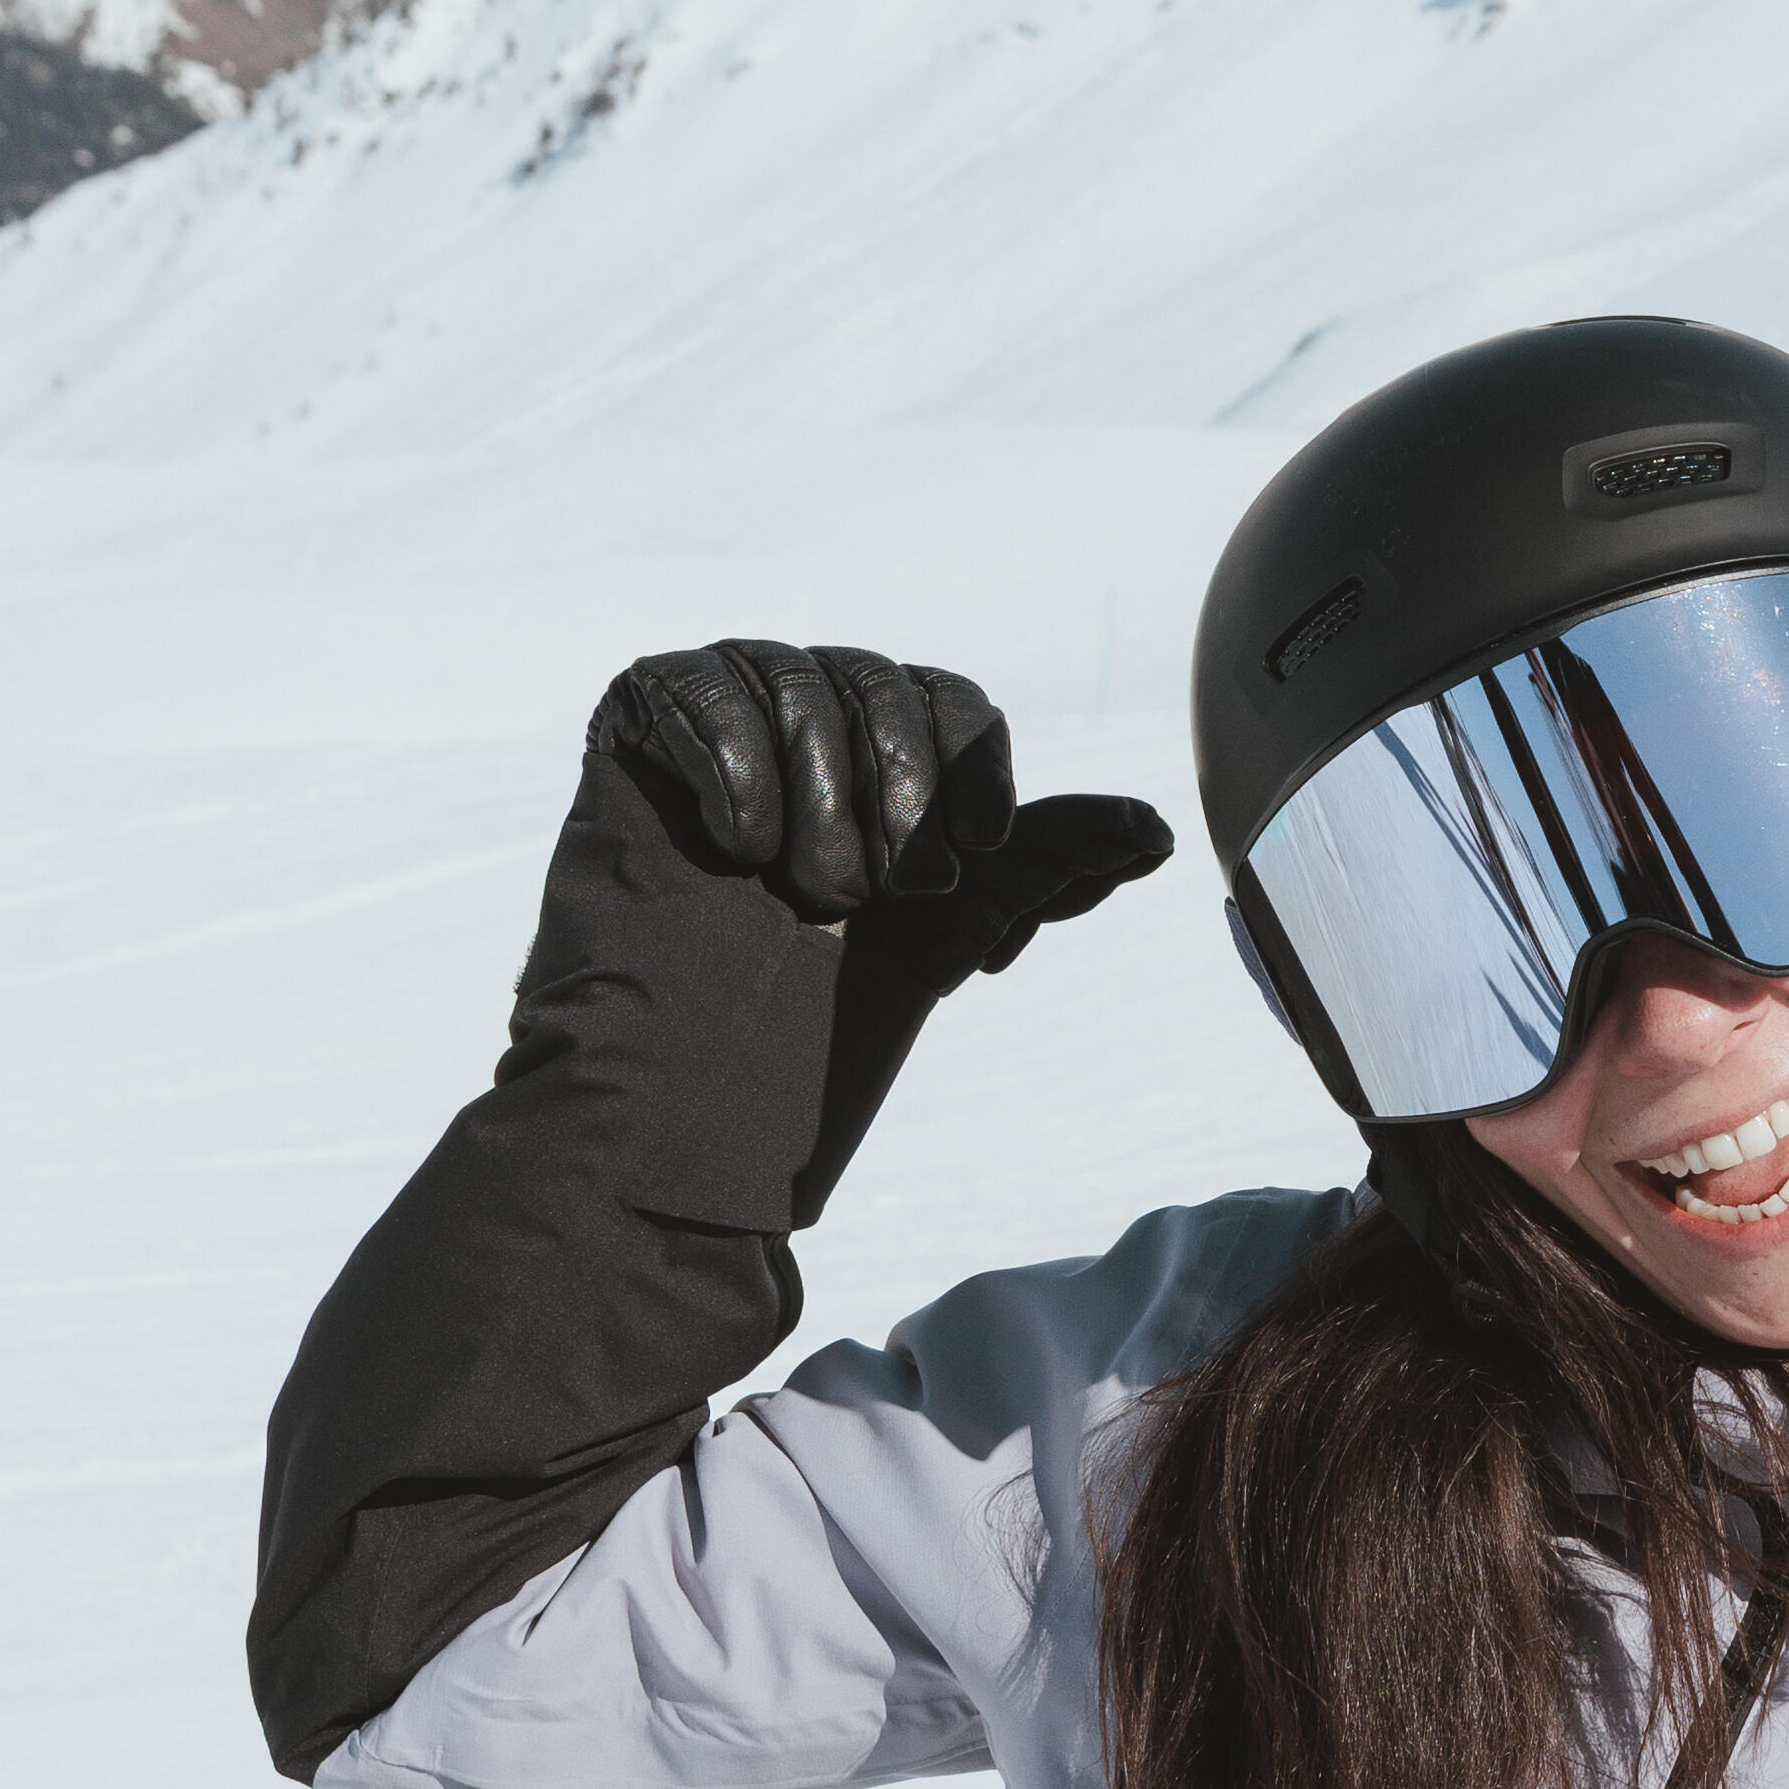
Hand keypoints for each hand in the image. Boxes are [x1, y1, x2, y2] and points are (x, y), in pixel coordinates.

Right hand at [606, 642, 1171, 984]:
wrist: (682, 1108)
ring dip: (818, 793)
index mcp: (879, 776)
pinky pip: (697, 690)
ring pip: (797, 680)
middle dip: (900, 787)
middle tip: (883, 893)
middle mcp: (802, 739)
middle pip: (883, 683)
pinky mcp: (633, 735)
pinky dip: (728, 764)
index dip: (972, 767)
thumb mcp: (942, 934)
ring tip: (799, 889)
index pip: (950, 705)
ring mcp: (715, 733)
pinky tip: (734, 850)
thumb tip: (1156, 830)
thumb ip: (1041, 864)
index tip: (977, 853)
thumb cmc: (810, 1040)